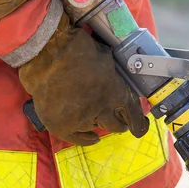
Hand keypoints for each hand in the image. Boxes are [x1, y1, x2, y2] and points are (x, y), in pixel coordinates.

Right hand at [19, 13, 149, 144]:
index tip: (140, 126)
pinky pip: (78, 139)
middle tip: (118, 119)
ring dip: (98, 122)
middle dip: (119, 123)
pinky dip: (87, 139)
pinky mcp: (62, 126)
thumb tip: (116, 80)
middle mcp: (103, 110)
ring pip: (97, 128)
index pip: (134, 115)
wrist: (47, 53)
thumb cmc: (76, 48)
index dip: (139, 123)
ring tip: (94, 114)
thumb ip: (113, 75)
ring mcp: (82, 120)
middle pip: (117, 126)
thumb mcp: (106, 58)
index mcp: (116, 92)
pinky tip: (93, 138)